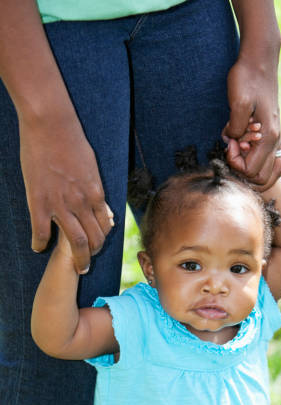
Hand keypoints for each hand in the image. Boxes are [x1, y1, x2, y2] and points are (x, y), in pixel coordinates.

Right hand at [20, 114, 113, 273]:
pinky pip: (41, 231)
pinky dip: (40, 243)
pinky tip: (38, 247)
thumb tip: (100, 205)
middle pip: (93, 240)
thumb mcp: (92, 167)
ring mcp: (61, 204)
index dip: (102, 240)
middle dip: (92, 256)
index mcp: (97, 193)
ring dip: (76, 259)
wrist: (51, 123)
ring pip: (75, 242)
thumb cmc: (72, 140)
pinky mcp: (39, 201)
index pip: (105, 226)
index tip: (96, 246)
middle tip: (86, 265)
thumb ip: (95, 189)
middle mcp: (82, 202)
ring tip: (75, 268)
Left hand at [223, 57, 280, 190]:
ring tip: (240, 153)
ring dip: (252, 172)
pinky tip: (246, 151)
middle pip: (262, 179)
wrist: (259, 62)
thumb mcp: (238, 102)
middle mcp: (276, 142)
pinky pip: (271, 165)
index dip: (235, 163)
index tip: (229, 143)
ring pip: (270, 175)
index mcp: (269, 137)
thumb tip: (233, 142)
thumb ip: (235, 127)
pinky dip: (258, 166)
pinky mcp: (273, 137)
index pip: (251, 171)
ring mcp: (276, 140)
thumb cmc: (247, 79)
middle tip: (233, 150)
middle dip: (243, 171)